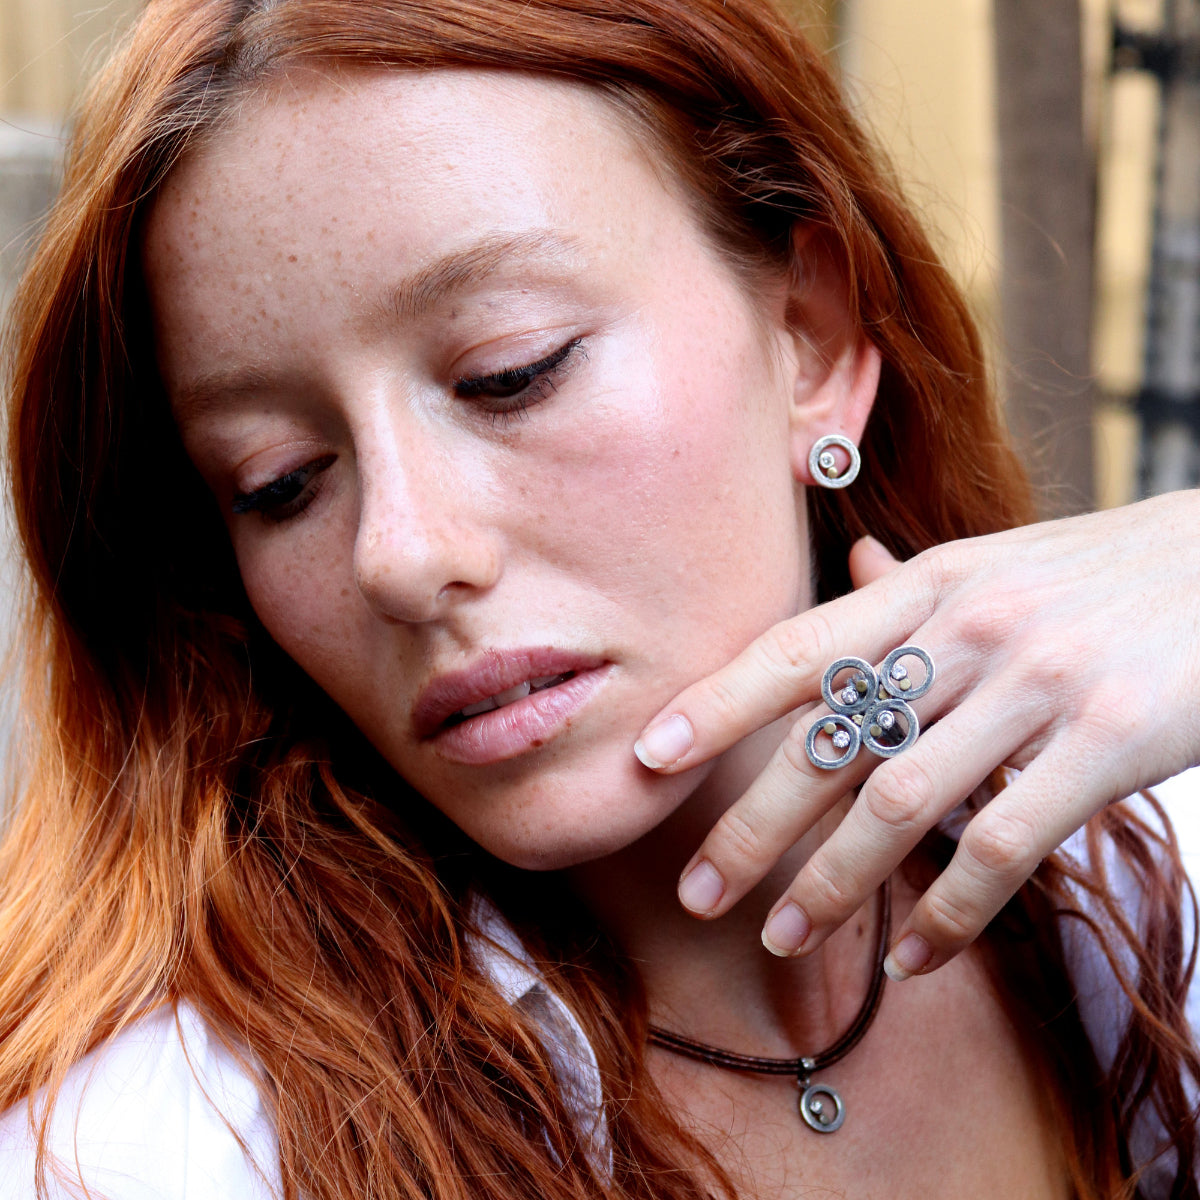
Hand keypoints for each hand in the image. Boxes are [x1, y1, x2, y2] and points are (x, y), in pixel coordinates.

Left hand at [633, 490, 1199, 979]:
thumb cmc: (1099, 574)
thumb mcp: (997, 563)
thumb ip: (914, 586)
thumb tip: (846, 571)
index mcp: (930, 586)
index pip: (796, 648)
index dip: (715, 704)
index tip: (647, 757)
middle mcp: (968, 632)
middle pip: (831, 742)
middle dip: (752, 826)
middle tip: (697, 894)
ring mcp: (1036, 687)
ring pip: (899, 804)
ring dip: (830, 884)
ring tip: (781, 935)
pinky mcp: (1105, 743)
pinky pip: (1002, 847)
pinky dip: (947, 912)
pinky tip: (912, 953)